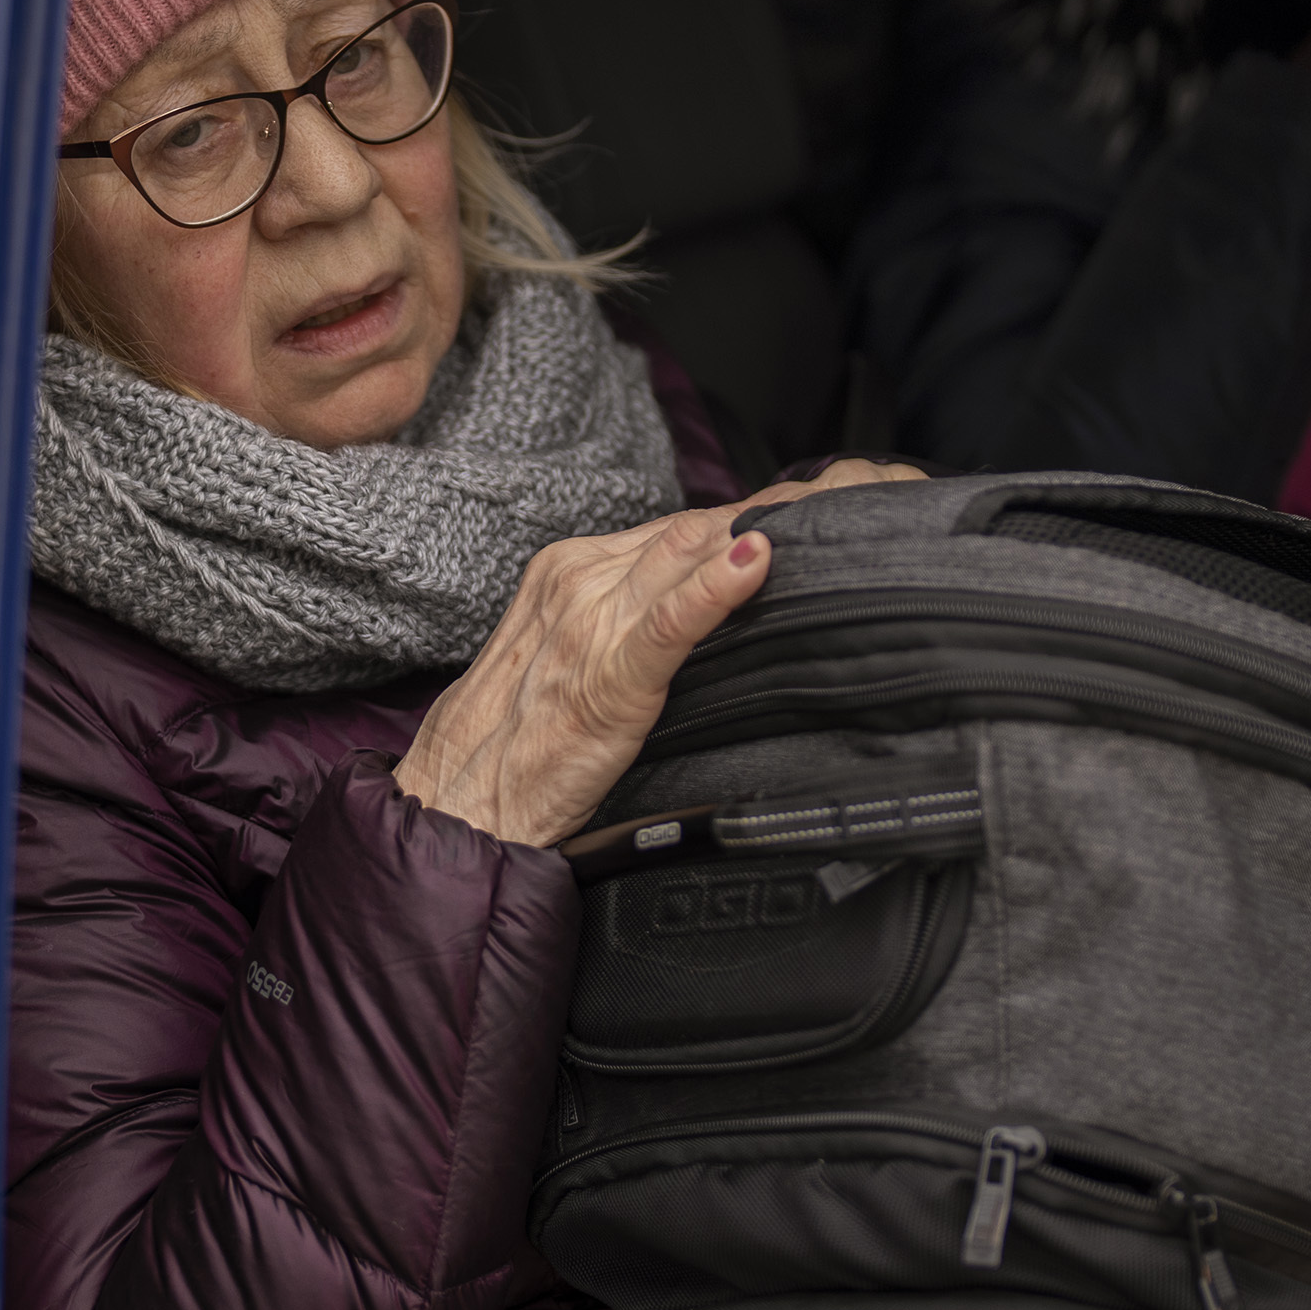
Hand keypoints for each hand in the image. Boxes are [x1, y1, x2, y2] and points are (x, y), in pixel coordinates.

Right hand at [394, 463, 923, 849]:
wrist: (461, 809)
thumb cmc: (517, 747)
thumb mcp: (575, 661)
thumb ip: (633, 625)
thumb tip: (711, 612)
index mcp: (568, 571)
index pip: (677, 529)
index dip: (749, 520)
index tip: (812, 515)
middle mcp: (578, 581)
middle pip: (692, 528)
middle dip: (773, 513)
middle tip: (849, 500)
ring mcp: (588, 623)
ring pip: (686, 554)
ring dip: (763, 531)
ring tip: (828, 515)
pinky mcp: (606, 675)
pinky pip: (668, 620)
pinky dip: (714, 588)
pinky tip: (756, 564)